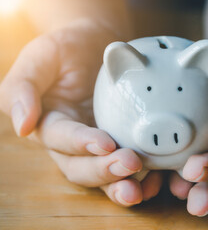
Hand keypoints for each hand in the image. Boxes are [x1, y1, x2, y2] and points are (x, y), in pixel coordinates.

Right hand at [0, 18, 162, 205]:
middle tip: (131, 164)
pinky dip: (142, 179)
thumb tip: (22, 126)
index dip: (81, 144)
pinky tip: (157, 179)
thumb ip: (23, 87)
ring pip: (104, 177)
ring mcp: (98, 146)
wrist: (99, 47)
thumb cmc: (68, 48)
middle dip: (104, 171)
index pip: (61, 139)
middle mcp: (71, 143)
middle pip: (82, 168)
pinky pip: (128, 169)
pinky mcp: (121, 144)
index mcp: (50, 123)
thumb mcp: (41, 56)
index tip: (105, 143)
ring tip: (142, 188)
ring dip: (121, 185)